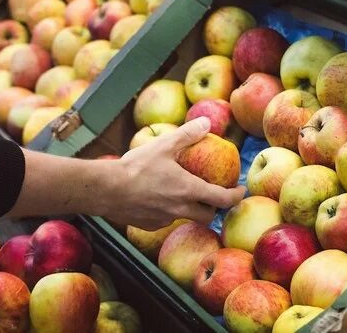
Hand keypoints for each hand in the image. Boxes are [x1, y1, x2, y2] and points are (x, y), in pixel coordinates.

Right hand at [109, 117, 244, 230]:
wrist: (106, 189)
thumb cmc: (136, 166)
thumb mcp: (164, 145)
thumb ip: (187, 134)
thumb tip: (206, 122)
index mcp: (189, 190)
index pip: (223, 200)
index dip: (236, 196)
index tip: (240, 191)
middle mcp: (181, 209)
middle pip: (208, 215)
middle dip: (214, 208)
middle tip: (214, 195)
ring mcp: (165, 219)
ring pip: (185, 216)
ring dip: (190, 208)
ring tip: (183, 193)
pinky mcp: (149, 224)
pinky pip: (165, 219)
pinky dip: (168, 210)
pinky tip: (157, 197)